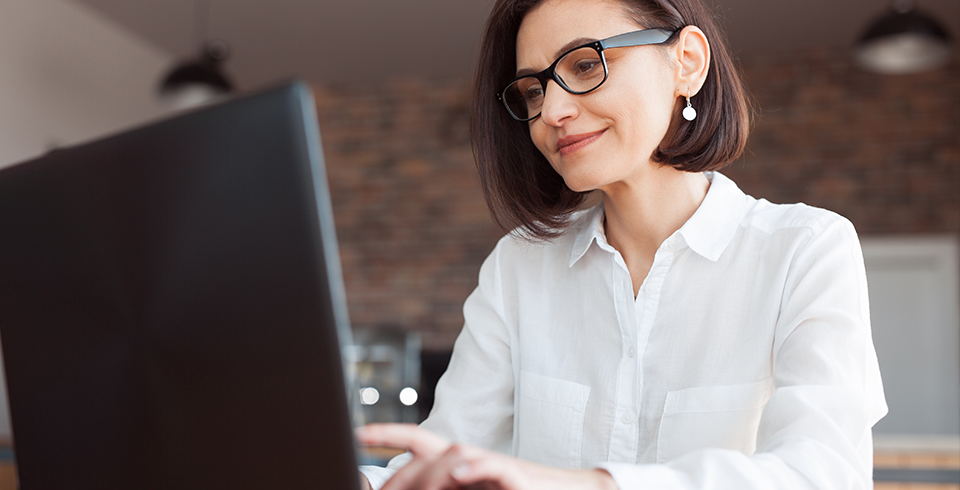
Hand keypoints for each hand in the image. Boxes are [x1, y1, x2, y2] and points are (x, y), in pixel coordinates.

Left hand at [355, 423, 616, 489]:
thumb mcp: (470, 487)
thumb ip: (440, 484)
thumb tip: (401, 486)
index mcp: (456, 461)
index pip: (416, 440)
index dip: (386, 434)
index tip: (356, 433)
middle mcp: (470, 457)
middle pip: (427, 449)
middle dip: (401, 468)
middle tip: (380, 489)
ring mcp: (492, 464)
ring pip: (455, 455)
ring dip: (428, 472)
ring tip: (407, 488)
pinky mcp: (516, 476)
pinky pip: (494, 467)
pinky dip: (474, 469)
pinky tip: (457, 473)